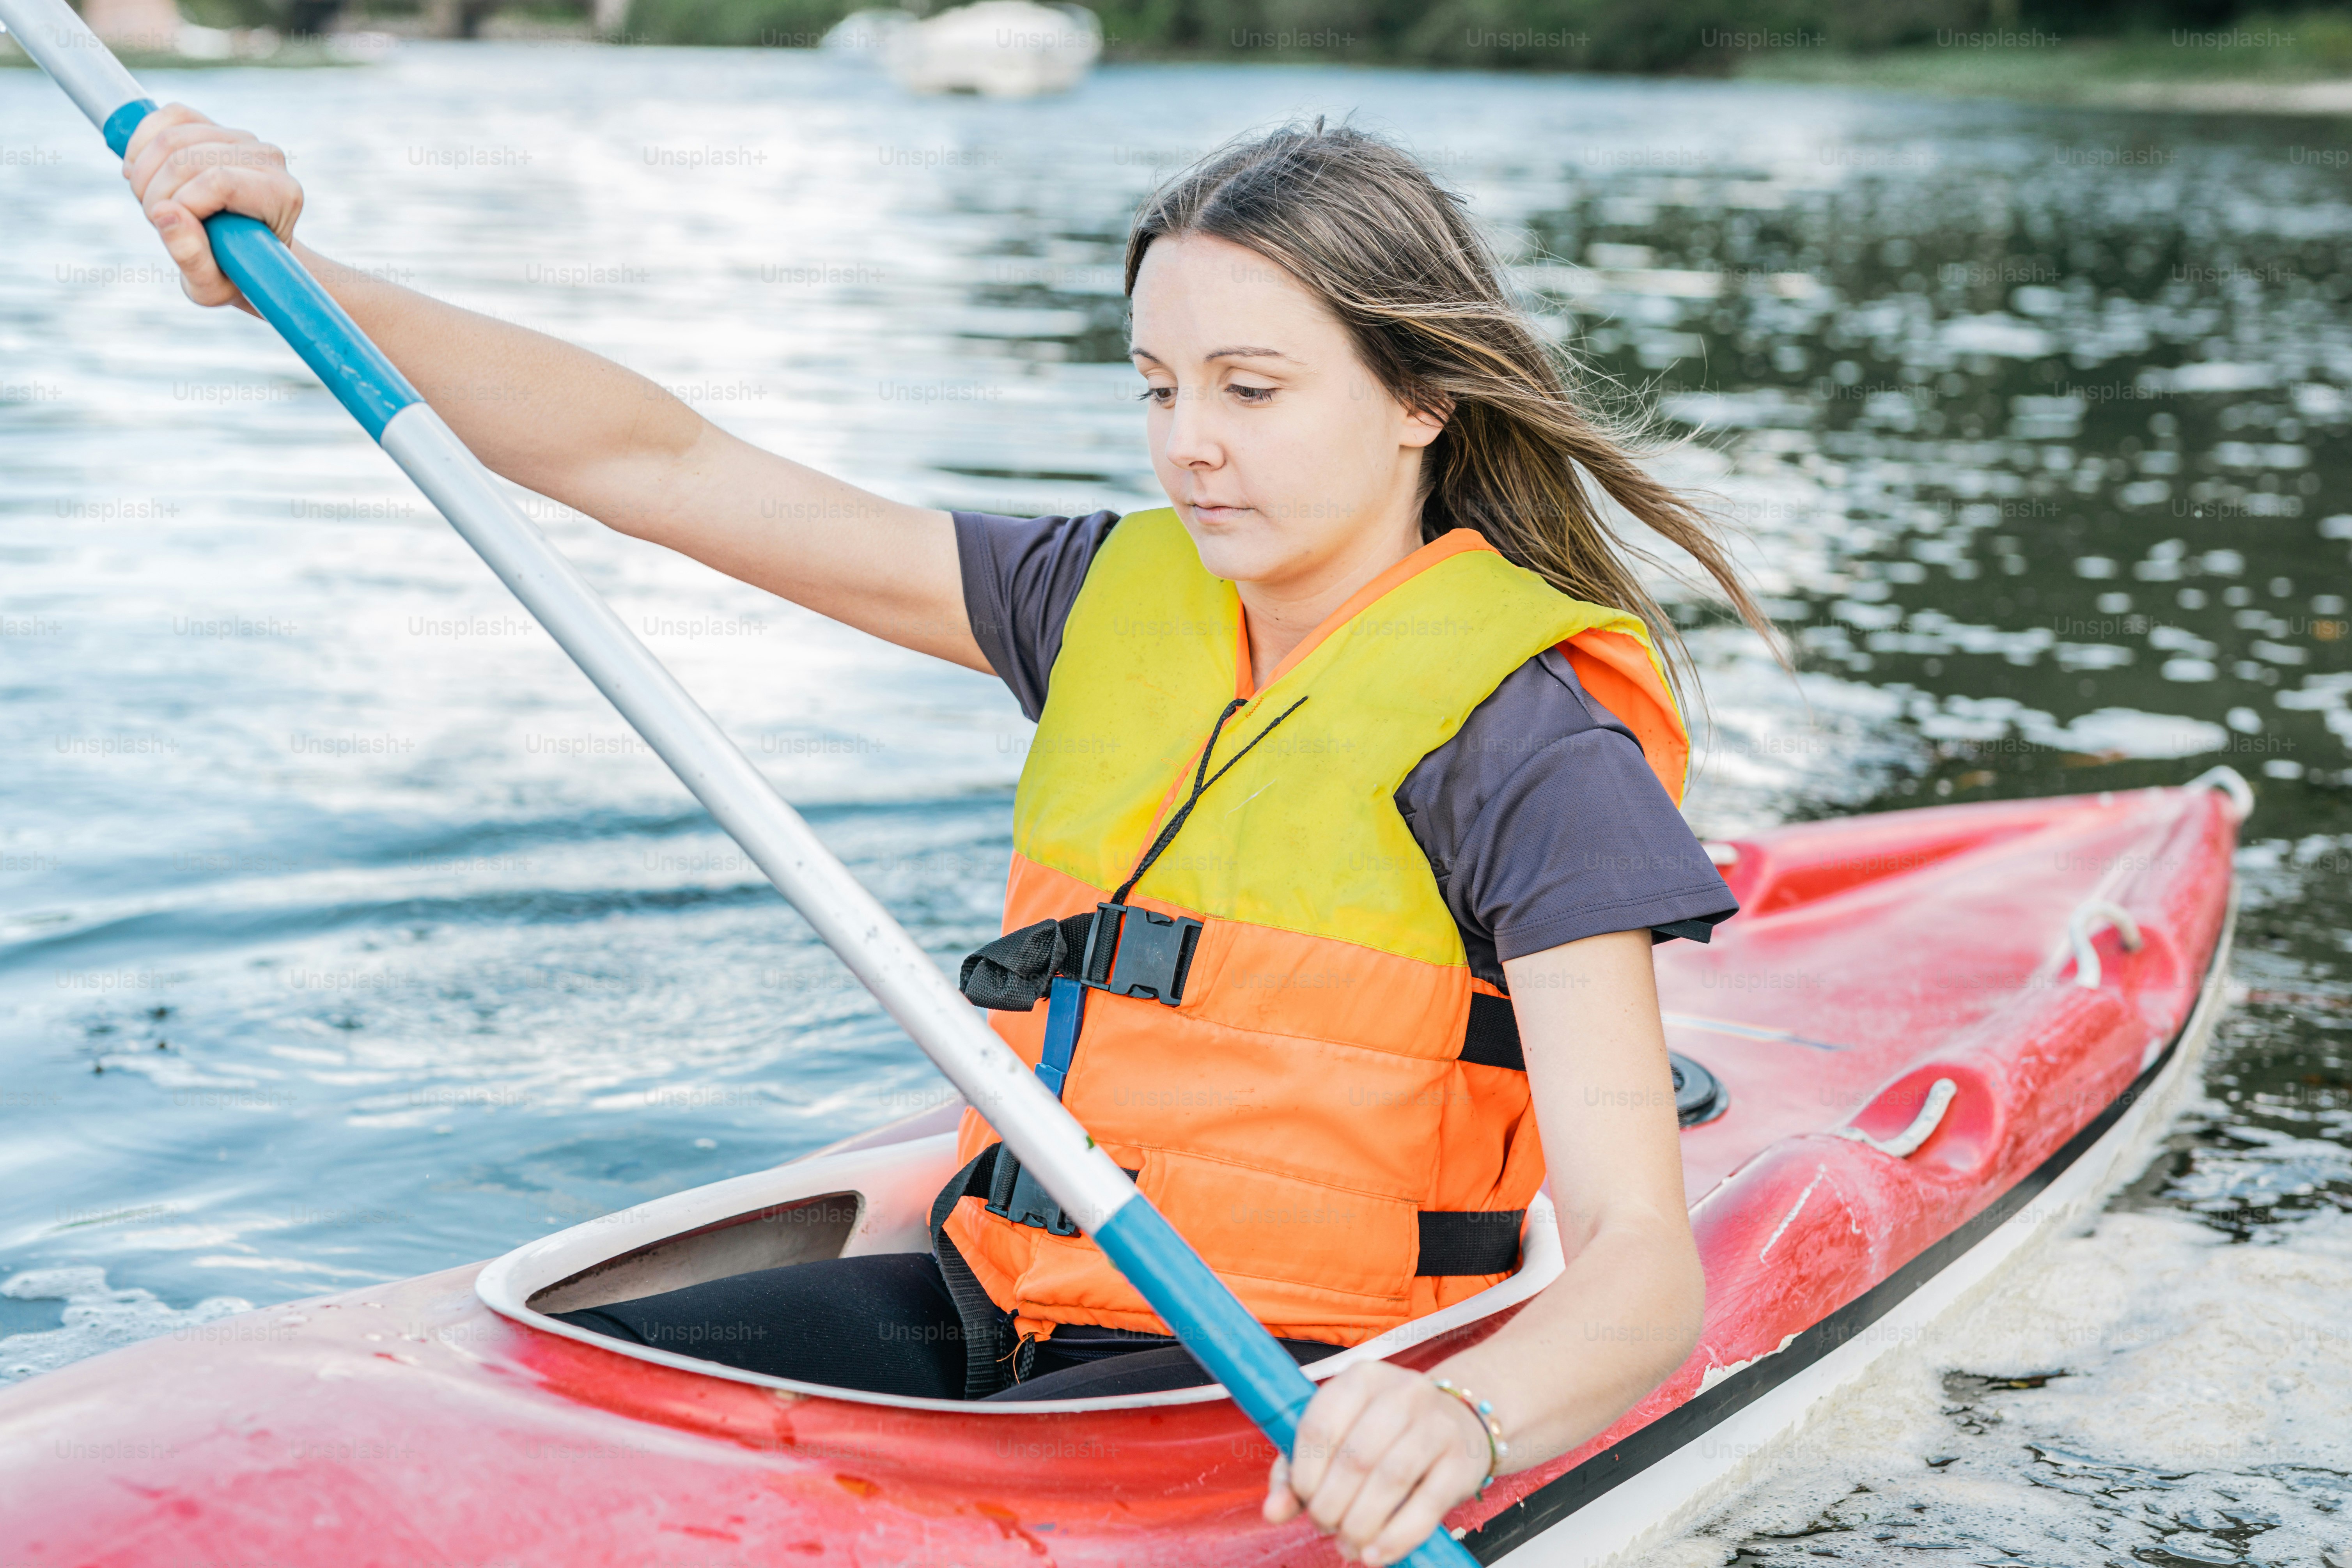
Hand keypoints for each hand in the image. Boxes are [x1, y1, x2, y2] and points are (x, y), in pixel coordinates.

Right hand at [121, 102, 304, 315]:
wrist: (244, 256)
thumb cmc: (233, 274)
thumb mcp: (213, 287)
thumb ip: (192, 259)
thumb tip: (165, 214)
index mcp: (283, 195)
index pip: (220, 180)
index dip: (181, 202)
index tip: (168, 227)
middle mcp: (269, 158)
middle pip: (189, 157)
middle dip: (156, 191)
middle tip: (155, 218)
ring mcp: (243, 137)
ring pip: (173, 136)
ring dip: (144, 172)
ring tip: (151, 202)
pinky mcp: (215, 125)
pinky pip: (169, 116)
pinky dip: (142, 143)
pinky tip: (139, 173)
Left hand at [1263, 1361, 1492, 1565]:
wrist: (1460, 1421)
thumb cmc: (1383, 1432)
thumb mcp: (1338, 1436)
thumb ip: (1298, 1471)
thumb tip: (1272, 1512)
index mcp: (1361, 1378)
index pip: (1320, 1427)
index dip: (1304, 1474)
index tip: (1303, 1500)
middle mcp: (1402, 1392)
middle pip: (1355, 1459)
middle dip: (1331, 1505)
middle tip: (1324, 1526)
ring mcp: (1437, 1424)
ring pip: (1391, 1480)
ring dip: (1360, 1524)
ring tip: (1346, 1545)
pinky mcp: (1462, 1461)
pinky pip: (1427, 1506)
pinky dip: (1396, 1538)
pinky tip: (1375, 1554)